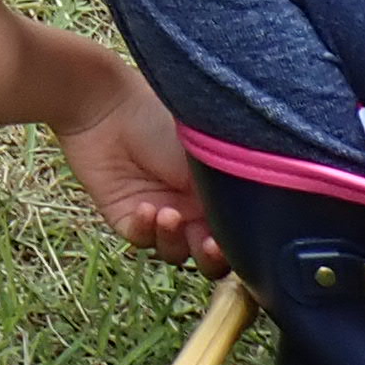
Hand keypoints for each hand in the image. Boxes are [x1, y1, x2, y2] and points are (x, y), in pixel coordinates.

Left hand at [57, 74, 221, 270]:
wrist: (106, 106)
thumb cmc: (160, 119)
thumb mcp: (207, 153)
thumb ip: (230, 189)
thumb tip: (258, 221)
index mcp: (215, 194)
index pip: (234, 235)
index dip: (237, 249)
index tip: (236, 243)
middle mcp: (189, 208)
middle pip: (206, 255)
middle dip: (210, 258)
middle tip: (207, 245)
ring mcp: (158, 214)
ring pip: (175, 252)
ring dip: (174, 240)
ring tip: (167, 215)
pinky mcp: (126, 216)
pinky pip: (141, 239)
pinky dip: (145, 230)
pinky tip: (145, 209)